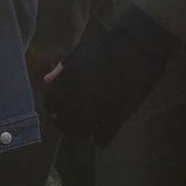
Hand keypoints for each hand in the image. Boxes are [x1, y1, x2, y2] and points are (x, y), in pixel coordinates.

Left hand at [43, 9, 178, 146]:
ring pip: (81, 131)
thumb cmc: (108, 45)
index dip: (53, 108)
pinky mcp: (118, 114)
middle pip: (63, 120)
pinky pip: (103, 137)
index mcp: (69, 79)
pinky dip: (100, 140)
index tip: (57, 110)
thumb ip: (62, 68)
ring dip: (80, 133)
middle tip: (69, 124)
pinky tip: (100, 138)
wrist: (138, 45)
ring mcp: (98, 106)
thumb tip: (47, 81)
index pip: (51, 103)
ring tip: (83, 132)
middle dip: (63, 124)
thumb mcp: (79, 51)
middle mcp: (79, 94)